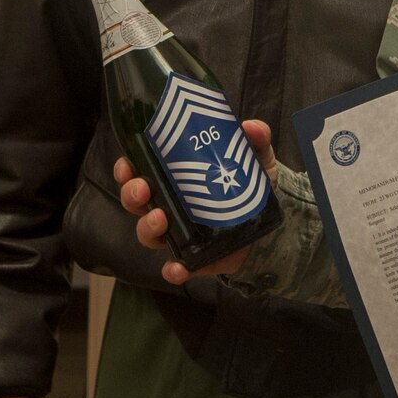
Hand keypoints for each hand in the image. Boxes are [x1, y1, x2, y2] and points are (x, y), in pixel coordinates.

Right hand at [115, 119, 275, 284]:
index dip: (125, 169)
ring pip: (148, 233)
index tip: (127, 164)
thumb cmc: (251, 182)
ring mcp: (179, 233)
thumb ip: (256, 139)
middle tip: (143, 188)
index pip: (138, 171)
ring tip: (160, 218)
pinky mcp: (195, 258)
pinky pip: (176, 267)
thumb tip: (250, 127)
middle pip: (135, 201)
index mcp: (173, 177)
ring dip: (147, 226)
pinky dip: (173, 270)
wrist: (272, 220)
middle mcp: (169, 203)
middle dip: (131, 194)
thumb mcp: (255, 157)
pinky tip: (177, 268)